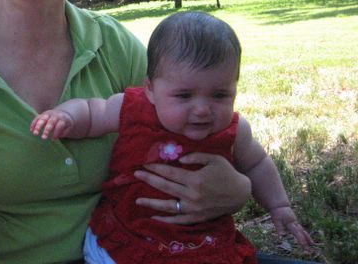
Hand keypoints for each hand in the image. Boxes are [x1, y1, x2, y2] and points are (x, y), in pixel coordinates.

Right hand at [30, 110, 74, 139]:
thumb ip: (64, 132)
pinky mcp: (42, 114)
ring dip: (38, 126)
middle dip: (46, 130)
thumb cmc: (65, 124)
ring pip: (42, 119)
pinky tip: (31, 130)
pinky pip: (37, 117)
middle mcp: (55, 116)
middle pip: (50, 122)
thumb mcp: (68, 127)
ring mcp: (48, 114)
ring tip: (35, 134)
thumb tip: (57, 136)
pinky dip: (34, 123)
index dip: (56, 132)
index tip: (53, 139)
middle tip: (43, 138)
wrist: (63, 113)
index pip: (59, 125)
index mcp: (62, 119)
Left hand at [133, 152, 250, 224]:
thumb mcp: (213, 158)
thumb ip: (195, 156)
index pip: (170, 173)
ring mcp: (194, 208)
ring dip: (152, 203)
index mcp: (195, 179)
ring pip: (169, 206)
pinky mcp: (197, 217)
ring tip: (138, 200)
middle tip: (135, 174)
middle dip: (149, 180)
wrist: (241, 193)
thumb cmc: (226, 172)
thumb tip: (178, 161)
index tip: (144, 164)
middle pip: (165, 187)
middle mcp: (192, 195)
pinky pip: (179, 221)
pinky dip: (166, 220)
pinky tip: (154, 218)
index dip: (156, 168)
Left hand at [270, 206, 313, 248]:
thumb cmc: (277, 213)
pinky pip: (302, 230)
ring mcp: (296, 223)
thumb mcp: (276, 220)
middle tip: (308, 250)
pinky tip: (307, 239)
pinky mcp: (296, 223)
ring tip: (312, 244)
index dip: (300, 239)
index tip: (304, 245)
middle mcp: (295, 223)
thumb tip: (280, 237)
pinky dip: (305, 235)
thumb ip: (279, 228)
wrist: (280, 205)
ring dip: (307, 238)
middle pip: (302, 233)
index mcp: (290, 223)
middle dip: (305, 241)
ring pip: (303, 231)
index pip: (296, 233)